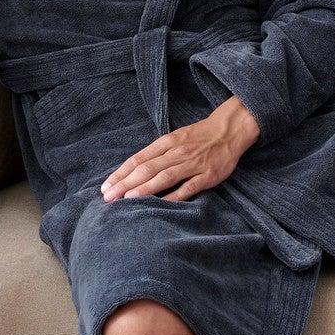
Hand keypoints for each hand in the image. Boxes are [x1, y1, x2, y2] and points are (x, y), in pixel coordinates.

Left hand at [100, 97, 259, 203]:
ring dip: (144, 189)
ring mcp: (193, 164)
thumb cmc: (198, 136)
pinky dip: (175, 195)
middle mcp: (176, 152)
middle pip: (147, 169)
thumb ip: (156, 154)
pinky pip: (189, 187)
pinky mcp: (208, 175)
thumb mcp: (174, 138)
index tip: (106, 186)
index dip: (121, 173)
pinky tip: (161, 204)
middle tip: (109, 197)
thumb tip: (132, 171)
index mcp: (166, 143)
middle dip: (125, 184)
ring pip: (164, 177)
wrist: (229, 130)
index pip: (138, 159)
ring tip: (127, 199)